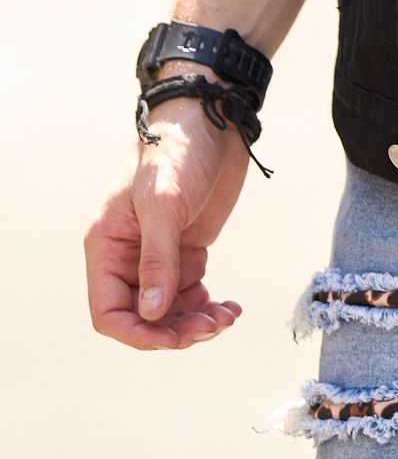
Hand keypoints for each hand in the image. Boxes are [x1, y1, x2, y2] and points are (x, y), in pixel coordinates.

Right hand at [85, 73, 249, 348]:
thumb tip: (152, 315)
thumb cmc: (177, 152)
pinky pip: (189, 293)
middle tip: (212, 325)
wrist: (212, 120)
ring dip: (195, 322)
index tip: (174, 338)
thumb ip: (158, 260)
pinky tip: (229, 306)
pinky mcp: (187, 248)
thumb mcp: (164, 204)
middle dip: (174, 331)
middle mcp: (128, 255)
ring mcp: (158, 254)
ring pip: (168, 311)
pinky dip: (207, 306)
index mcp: (107, 246)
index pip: (108, 311)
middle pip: (141, 318)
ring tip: (227, 316)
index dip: (138, 333)